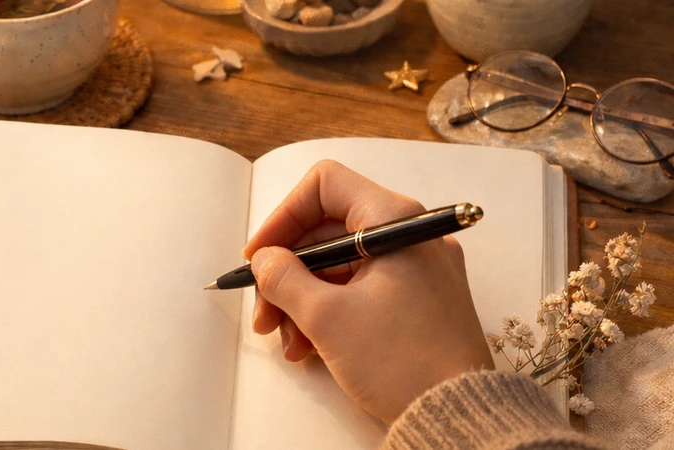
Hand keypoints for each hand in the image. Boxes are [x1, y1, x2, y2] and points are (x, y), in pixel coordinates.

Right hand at [242, 160, 493, 423]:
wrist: (458, 414)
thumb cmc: (403, 361)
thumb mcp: (328, 317)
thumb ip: (284, 279)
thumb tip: (265, 260)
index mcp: (395, 221)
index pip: (325, 186)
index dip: (284, 216)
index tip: (260, 255)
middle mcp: (410, 235)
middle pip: (328, 231)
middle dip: (288, 272)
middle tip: (264, 311)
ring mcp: (417, 268)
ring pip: (342, 265)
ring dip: (304, 299)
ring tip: (288, 341)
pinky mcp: (418, 299)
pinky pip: (363, 290)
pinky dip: (332, 312)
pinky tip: (310, 347)